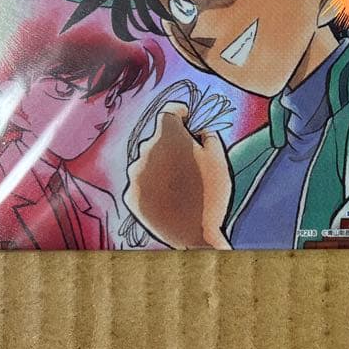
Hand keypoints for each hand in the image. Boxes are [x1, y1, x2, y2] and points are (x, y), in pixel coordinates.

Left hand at [123, 101, 232, 248]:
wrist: (194, 235)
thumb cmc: (210, 194)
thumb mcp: (219, 159)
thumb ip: (208, 136)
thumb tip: (198, 131)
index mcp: (168, 138)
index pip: (169, 113)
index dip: (179, 112)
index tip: (186, 116)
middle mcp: (146, 152)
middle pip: (158, 140)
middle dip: (172, 145)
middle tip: (189, 160)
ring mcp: (135, 175)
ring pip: (148, 161)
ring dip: (161, 166)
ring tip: (179, 185)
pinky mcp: (129, 196)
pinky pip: (140, 182)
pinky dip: (152, 185)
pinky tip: (168, 198)